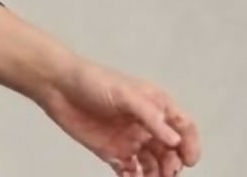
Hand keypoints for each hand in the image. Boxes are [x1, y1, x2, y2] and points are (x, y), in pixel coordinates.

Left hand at [32, 56, 200, 175]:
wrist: (56, 85)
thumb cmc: (90, 79)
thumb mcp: (123, 93)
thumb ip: (149, 115)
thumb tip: (174, 139)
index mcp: (153, 105)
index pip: (183, 127)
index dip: (191, 144)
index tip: (188, 161)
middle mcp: (145, 125)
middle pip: (170, 152)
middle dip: (172, 165)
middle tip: (165, 173)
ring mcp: (130, 139)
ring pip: (153, 166)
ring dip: (156, 176)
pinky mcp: (112, 151)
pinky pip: (131, 172)